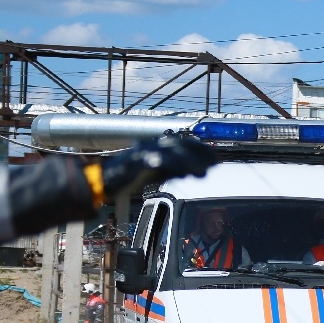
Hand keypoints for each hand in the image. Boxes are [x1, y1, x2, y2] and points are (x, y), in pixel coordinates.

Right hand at [101, 135, 217, 196]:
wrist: (107, 179)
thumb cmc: (134, 174)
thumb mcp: (162, 171)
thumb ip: (179, 168)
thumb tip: (201, 169)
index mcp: (159, 145)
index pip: (185, 143)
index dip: (202, 150)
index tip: (216, 160)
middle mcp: (153, 144)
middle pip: (180, 145)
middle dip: (199, 154)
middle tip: (214, 165)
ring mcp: (143, 151)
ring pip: (169, 152)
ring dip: (188, 162)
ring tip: (201, 173)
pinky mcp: (134, 160)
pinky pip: (152, 160)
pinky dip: (164, 163)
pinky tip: (178, 170)